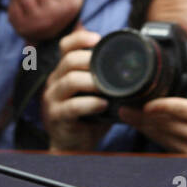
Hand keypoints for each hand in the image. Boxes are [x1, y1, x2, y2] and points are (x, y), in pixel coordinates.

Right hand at [43, 29, 109, 151]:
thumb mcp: (95, 95)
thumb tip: (134, 67)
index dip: (80, 38)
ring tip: (108, 88)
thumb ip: (106, 80)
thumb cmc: (88, 118)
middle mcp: (54, 82)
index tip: (98, 39)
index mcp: (63, 72)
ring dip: (92, 82)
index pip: (65, 46)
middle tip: (109, 68)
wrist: (73, 147)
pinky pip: (72, 106)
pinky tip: (103, 105)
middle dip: (91, 61)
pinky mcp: (56, 117)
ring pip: (70, 81)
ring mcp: (53, 99)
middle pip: (69, 60)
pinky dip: (90, 104)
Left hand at [118, 58, 186, 156]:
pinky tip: (141, 128)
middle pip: (165, 124)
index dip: (161, 106)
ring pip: (161, 136)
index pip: (181, 110)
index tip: (146, 102)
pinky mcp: (186, 159)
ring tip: (126, 114)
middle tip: (124, 105)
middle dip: (142, 115)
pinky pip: (165, 147)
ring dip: (143, 126)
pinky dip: (152, 137)